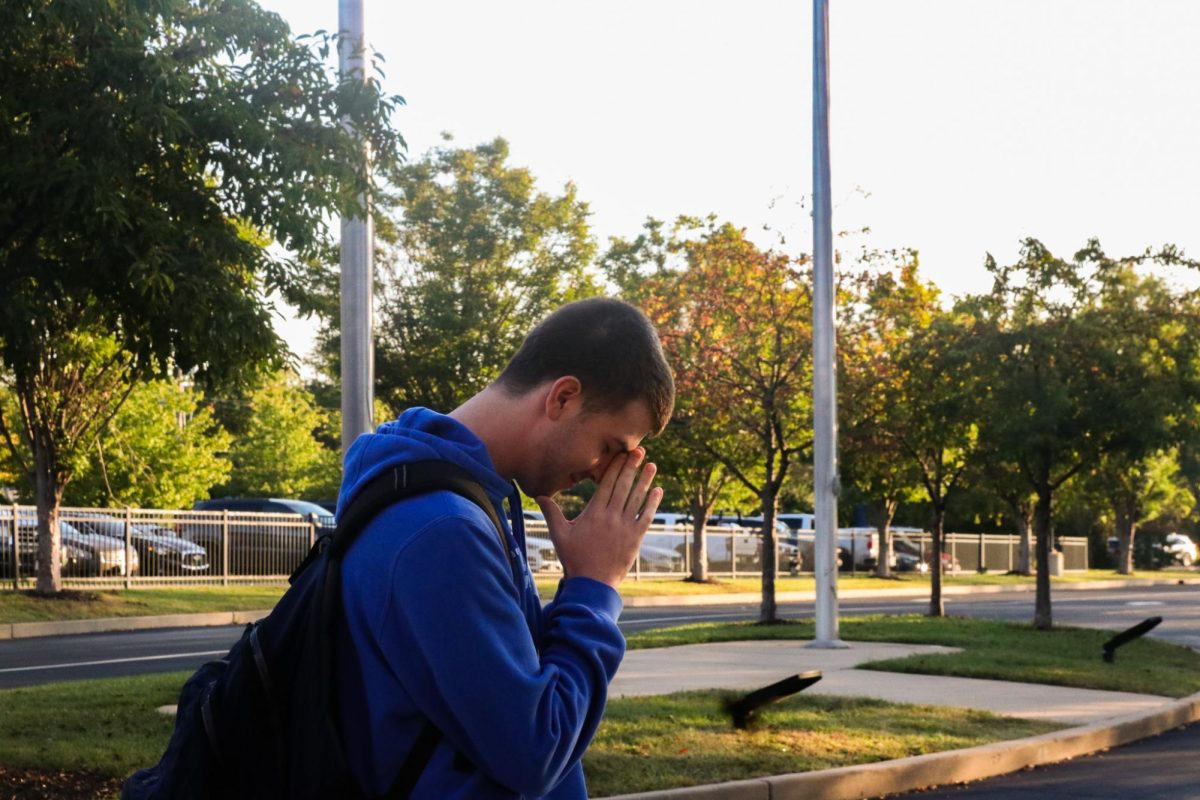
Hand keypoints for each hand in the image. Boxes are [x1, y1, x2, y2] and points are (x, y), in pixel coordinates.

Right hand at [535, 448, 662, 588]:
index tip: (621, 453)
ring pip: (636, 499)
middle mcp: (610, 517)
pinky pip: (645, 517)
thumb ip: (551, 513)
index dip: (615, 467)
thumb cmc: (574, 559)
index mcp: (593, 513)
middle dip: (631, 467)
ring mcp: (624, 527)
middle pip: (623, 486)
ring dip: (645, 481)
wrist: (592, 584)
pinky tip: (658, 491)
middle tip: (640, 451)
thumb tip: (540, 495)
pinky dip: (652, 504)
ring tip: (652, 466)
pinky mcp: (635, 539)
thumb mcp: (559, 535)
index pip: (606, 484)